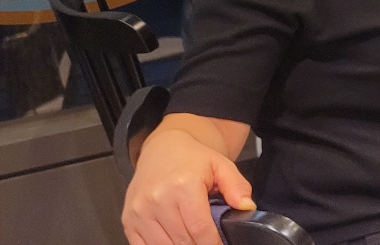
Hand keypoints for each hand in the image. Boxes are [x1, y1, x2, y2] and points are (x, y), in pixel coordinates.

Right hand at [122, 129, 253, 244]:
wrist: (162, 149)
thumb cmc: (192, 159)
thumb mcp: (221, 166)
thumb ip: (237, 187)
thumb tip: (246, 207)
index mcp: (183, 186)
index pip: (200, 229)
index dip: (213, 243)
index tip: (221, 244)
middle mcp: (157, 199)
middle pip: (182, 241)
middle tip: (208, 241)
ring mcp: (139, 211)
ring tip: (193, 239)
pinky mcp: (128, 220)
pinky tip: (174, 240)